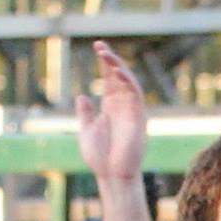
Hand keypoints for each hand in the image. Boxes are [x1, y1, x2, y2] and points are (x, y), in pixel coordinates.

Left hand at [75, 41, 147, 181]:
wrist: (112, 175)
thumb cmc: (99, 158)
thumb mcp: (86, 131)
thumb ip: (85, 114)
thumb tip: (82, 96)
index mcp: (110, 107)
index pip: (109, 79)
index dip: (105, 63)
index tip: (97, 48)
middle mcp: (122, 105)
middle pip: (119, 76)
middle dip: (110, 60)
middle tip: (99, 45)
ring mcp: (131, 109)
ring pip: (128, 81)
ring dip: (118, 66)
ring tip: (104, 54)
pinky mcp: (138, 116)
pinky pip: (136, 93)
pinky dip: (128, 80)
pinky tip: (117, 71)